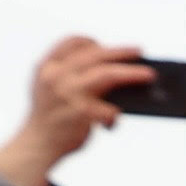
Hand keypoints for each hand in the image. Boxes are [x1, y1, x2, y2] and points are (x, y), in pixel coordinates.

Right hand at [0, 35, 149, 185]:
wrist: (36, 144)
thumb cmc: (50, 116)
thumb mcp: (50, 88)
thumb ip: (70, 75)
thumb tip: (114, 69)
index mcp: (47, 67)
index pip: (71, 42)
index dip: (89, 41)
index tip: (103, 45)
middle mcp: (56, 76)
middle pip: (96, 56)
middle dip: (121, 52)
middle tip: (139, 51)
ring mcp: (69, 93)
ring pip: (107, 74)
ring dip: (131, 74)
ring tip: (148, 75)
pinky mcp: (82, 113)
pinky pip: (110, 109)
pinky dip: (114, 115)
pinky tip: (111, 124)